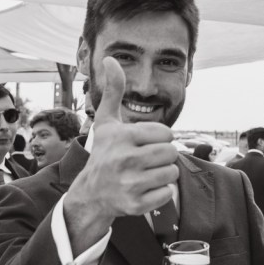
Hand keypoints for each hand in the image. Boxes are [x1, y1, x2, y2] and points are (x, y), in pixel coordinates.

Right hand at [67, 57, 178, 225]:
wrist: (91, 194)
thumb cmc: (104, 153)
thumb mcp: (107, 122)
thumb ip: (113, 91)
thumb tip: (110, 59)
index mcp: (122, 137)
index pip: (166, 133)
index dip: (159, 139)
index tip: (144, 144)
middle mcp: (124, 160)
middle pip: (172, 153)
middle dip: (164, 156)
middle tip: (148, 160)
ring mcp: (130, 184)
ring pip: (172, 173)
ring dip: (163, 173)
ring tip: (146, 173)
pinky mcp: (136, 205)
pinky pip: (167, 194)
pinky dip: (160, 192)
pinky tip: (144, 189)